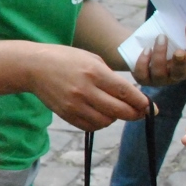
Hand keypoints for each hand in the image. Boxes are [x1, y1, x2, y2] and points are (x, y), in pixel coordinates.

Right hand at [28, 44, 149, 129]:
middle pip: (119, 111)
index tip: (151, 107)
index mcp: (94, 72)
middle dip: (135, 114)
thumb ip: (111, 77)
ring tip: (115, 110)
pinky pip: (90, 126)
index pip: (125, 92)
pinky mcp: (65, 114)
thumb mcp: (91, 59)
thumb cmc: (66, 59)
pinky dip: (100, 124)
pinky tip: (100, 115)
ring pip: (106, 122)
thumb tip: (132, 97)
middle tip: (140, 113)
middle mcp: (84, 90)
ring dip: (115, 118)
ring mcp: (74, 104)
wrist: (34, 66)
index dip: (142, 102)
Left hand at [130, 23, 185, 86]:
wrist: (142, 48)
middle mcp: (176, 76)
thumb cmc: (165, 41)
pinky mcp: (143, 80)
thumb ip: (181, 31)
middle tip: (178, 51)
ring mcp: (159, 79)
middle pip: (180, 72)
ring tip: (160, 37)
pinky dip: (144, 61)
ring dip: (160, 55)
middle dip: (180, 62)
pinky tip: (146, 49)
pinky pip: (143, 74)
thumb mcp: (174, 37)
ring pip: (160, 72)